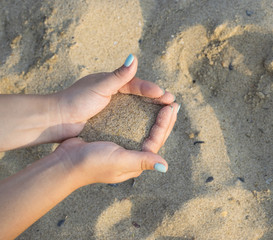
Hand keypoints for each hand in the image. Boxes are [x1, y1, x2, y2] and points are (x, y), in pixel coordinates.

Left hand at [53, 54, 174, 140]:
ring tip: (166, 115)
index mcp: (112, 83)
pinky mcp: (109, 121)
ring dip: (151, 111)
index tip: (166, 96)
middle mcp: (114, 95)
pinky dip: (140, 122)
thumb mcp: (99, 86)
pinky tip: (148, 128)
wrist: (55, 120)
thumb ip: (119, 75)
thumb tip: (134, 57)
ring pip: (136, 109)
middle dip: (157, 100)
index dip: (152, 90)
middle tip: (173, 104)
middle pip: (140, 96)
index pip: (137, 85)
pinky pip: (129, 120)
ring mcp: (112, 109)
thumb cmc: (75, 100)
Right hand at [57, 102, 178, 184]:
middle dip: (164, 120)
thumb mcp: (120, 160)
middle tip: (173, 103)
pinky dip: (139, 117)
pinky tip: (141, 109)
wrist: (65, 163)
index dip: (166, 123)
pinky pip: (131, 127)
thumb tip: (165, 167)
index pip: (157, 140)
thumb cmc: (92, 163)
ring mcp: (123, 149)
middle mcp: (133, 156)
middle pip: (154, 136)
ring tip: (162, 105)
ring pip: (144, 131)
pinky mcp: (113, 141)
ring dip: (154, 118)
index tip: (172, 106)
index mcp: (137, 162)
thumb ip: (142, 161)